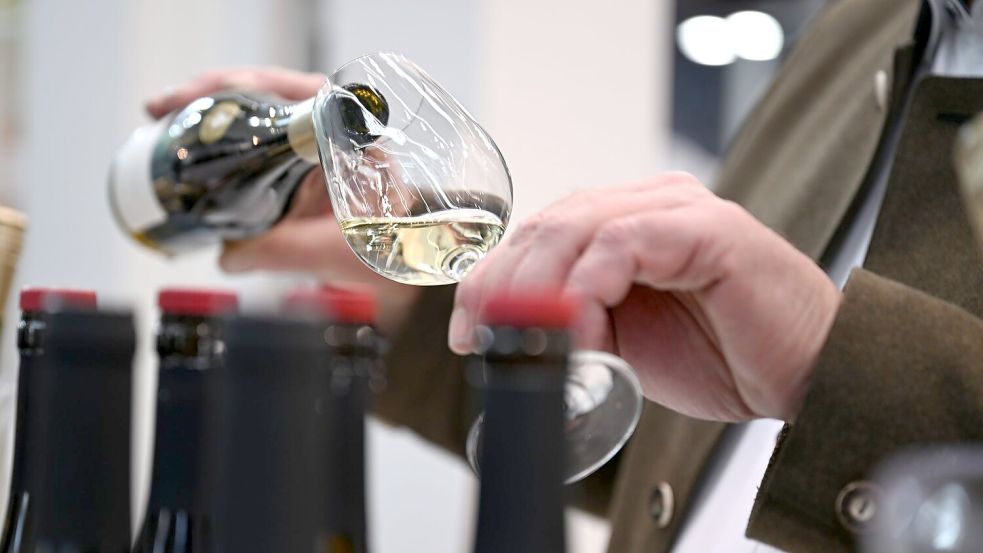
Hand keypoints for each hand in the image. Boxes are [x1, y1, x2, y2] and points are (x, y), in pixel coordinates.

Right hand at [146, 67, 420, 333]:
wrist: (402, 270)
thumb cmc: (387, 253)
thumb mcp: (332, 254)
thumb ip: (282, 253)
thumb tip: (227, 257)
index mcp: (355, 141)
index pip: (300, 92)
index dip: (247, 86)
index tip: (206, 94)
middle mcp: (339, 133)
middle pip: (271, 92)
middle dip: (214, 94)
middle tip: (165, 106)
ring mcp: (319, 145)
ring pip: (263, 111)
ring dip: (215, 112)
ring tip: (166, 118)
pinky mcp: (303, 165)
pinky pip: (262, 139)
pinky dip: (227, 140)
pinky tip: (193, 144)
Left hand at [448, 173, 840, 421]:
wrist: (807, 374)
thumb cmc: (722, 356)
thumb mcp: (622, 342)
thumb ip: (573, 324)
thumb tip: (511, 334)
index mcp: (624, 224)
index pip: (538, 234)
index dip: (493, 279)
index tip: (468, 331)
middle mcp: (647, 205)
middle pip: (547, 225)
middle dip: (503, 285)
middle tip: (485, 336)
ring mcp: (676, 209)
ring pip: (576, 226)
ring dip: (541, 290)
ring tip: (534, 341)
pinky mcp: (704, 228)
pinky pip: (624, 243)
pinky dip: (589, 290)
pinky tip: (586, 332)